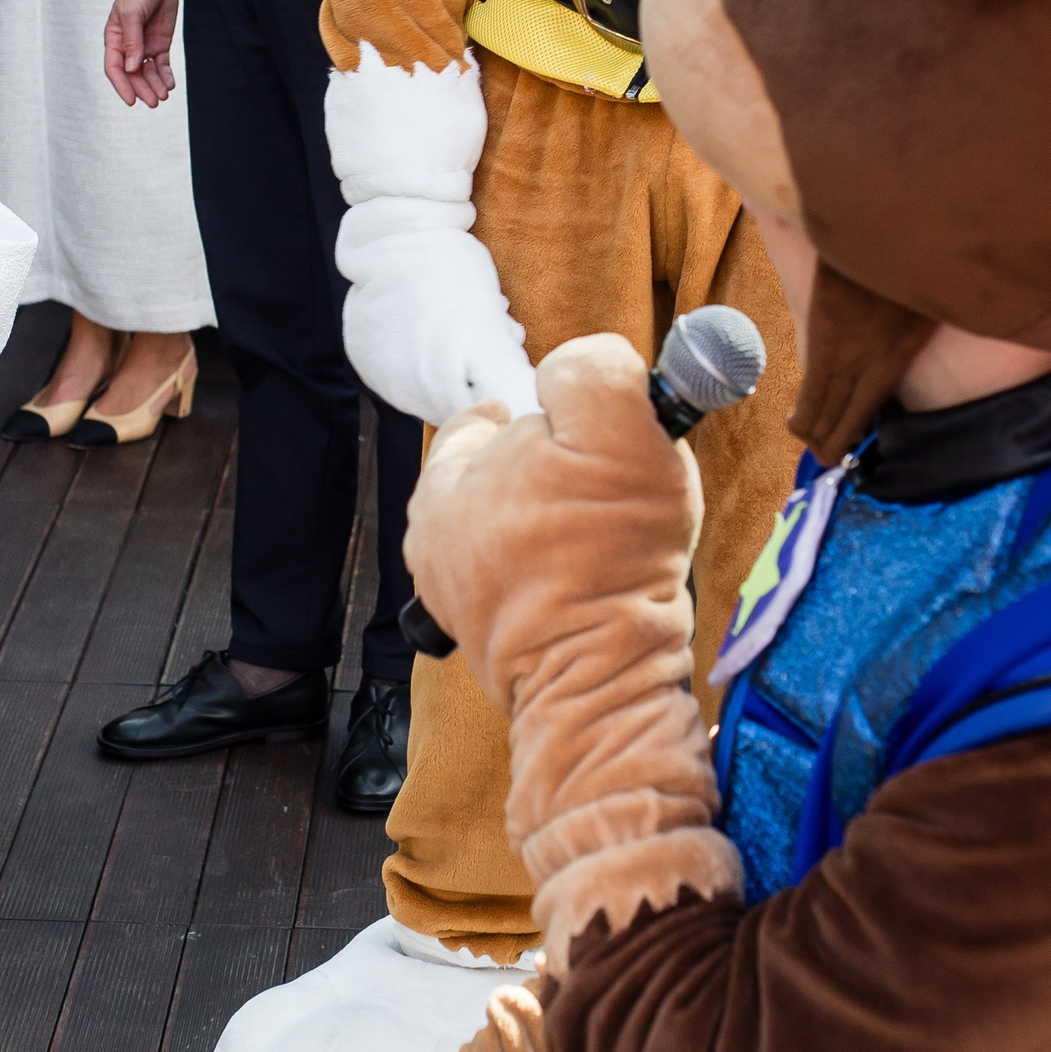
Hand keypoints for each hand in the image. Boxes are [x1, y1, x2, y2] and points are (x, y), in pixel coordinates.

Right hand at [103, 0, 180, 105]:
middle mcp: (127, 45)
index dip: (122, 85)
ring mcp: (145, 45)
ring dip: (154, 85)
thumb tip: (132, 68)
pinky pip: (161, 64)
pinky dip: (165, 75)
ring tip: (163, 96)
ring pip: (147, 72)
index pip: (114, 67)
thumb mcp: (132, 14)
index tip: (132, 100)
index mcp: (114, 38)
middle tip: (154, 102)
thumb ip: (132, 42)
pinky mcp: (160, 43)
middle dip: (143, 88)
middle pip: (133, 74)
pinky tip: (170, 84)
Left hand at [403, 334, 736, 977]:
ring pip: (520, 532)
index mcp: (441, 487)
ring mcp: (457, 597)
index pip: (488, 418)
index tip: (590, 440)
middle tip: (607, 499)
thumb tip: (585, 364)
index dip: (550, 419)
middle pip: (503, 474)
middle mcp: (434, 542)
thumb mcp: (617, 435)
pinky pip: (532, 588)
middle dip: (555, 476)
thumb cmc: (606, 561)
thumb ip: (596, 376)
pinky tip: (595, 590)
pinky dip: (563, 582)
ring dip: (564, 531)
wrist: (601, 686)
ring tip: (607, 550)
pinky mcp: (494, 643)